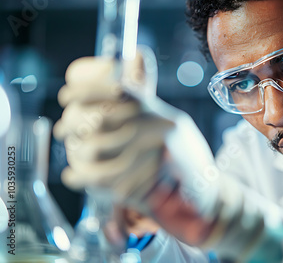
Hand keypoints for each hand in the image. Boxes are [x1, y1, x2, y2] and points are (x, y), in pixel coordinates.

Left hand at [54, 50, 216, 220]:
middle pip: (104, 119)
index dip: (88, 90)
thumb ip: (145, 119)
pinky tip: (77, 178)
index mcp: (163, 116)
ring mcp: (157, 155)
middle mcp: (161, 129)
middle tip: (64, 132)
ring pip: (100, 149)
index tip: (66, 97)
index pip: (121, 91)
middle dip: (76, 125)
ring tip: (74, 168)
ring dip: (81, 161)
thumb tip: (100, 111)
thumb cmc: (187, 167)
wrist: (212, 198)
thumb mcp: (173, 132)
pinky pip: (108, 179)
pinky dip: (87, 180)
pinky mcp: (150, 183)